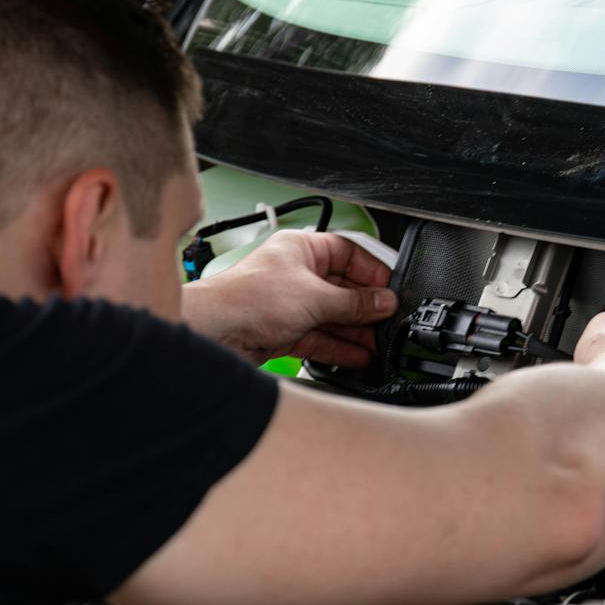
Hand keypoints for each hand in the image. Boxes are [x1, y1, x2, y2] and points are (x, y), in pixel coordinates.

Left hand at [181, 230, 397, 367]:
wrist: (214, 332)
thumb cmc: (247, 299)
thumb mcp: (315, 297)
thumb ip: (355, 303)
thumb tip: (383, 302)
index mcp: (302, 249)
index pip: (348, 253)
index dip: (372, 271)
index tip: (390, 290)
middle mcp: (296, 273)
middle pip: (343, 288)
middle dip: (366, 307)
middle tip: (387, 320)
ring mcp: (290, 302)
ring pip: (333, 315)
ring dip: (355, 331)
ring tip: (377, 343)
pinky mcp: (284, 330)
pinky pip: (320, 336)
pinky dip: (338, 347)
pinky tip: (358, 356)